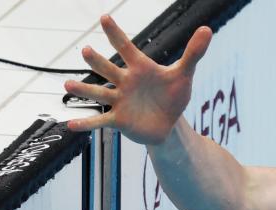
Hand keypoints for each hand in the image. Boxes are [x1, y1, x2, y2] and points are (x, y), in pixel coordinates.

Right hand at [65, 16, 212, 144]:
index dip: (116, 34)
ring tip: (68, 86)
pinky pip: (101, 121)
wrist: (169, 123)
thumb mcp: (185, 75)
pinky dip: (87, 123)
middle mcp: (125, 82)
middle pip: (108, 70)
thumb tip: (208, 29)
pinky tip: (71, 125)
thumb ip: (194, 53)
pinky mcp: (119, 120)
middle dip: (98, 62)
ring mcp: (120, 100)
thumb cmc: (172, 95)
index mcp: (140, 68)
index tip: (104, 18)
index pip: (126, 48)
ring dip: (84, 91)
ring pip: (99, 94)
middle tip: (86, 51)